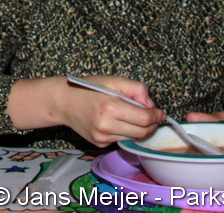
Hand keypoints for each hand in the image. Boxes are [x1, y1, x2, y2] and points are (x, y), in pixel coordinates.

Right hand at [8, 75, 165, 147]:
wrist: (63, 102)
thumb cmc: (88, 88)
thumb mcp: (113, 80)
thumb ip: (136, 89)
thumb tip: (150, 105)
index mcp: (110, 107)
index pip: (144, 119)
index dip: (156, 116)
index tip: (160, 112)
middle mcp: (106, 126)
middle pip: (142, 132)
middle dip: (152, 125)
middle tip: (153, 116)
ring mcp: (102, 137)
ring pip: (132, 138)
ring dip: (140, 129)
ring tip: (135, 117)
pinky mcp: (99, 144)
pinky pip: (121, 140)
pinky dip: (126, 132)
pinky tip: (118, 122)